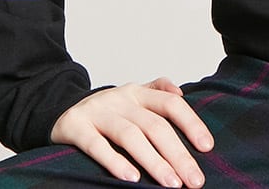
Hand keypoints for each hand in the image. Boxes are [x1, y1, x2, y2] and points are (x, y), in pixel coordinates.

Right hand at [50, 77, 213, 186]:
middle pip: (155, 125)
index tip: (207, 148)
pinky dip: (115, 162)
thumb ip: (157, 89)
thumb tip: (181, 93)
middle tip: (195, 181)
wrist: (60, 111)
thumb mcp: (132, 95)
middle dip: (178, 154)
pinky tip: (132, 179)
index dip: (191, 124)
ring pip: (131, 136)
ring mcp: (98, 112)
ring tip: (171, 184)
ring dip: (154, 162)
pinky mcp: (76, 127)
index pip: (171, 105)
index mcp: (138, 92)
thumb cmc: (106, 111)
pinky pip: (97, 146)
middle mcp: (121, 99)